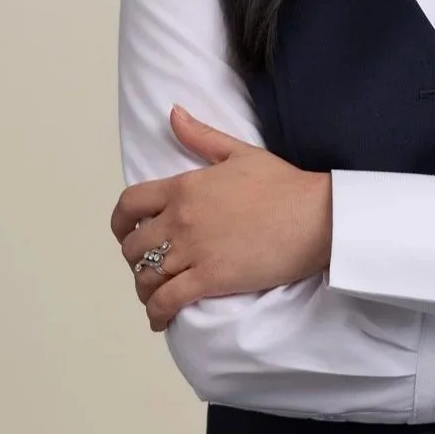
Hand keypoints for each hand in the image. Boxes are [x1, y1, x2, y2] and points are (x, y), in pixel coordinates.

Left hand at [109, 106, 332, 330]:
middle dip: (136, 258)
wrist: (315, 216)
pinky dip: (157, 313)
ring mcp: (193, 250)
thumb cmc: (283, 184)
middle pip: (133, 245)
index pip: (129, 204)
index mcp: (183, 187)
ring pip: (146, 276)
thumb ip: (200, 136)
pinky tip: (160, 319)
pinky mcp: (210, 279)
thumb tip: (173, 114)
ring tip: (154, 295)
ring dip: (144, 288)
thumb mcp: (239, 152)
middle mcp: (180, 219)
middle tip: (150, 265)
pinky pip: (167, 300)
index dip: (119, 223)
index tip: (124, 232)